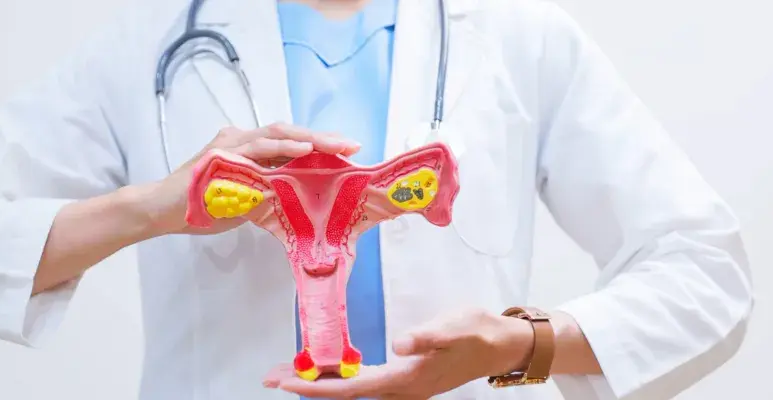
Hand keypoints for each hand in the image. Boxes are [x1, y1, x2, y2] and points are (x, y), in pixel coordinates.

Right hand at [138, 123, 359, 235]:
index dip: (321, 146)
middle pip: (289, 133)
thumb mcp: (247, 199)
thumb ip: (272, 192)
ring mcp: (231, 144)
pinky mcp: (220, 155)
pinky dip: (281, 147)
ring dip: (309, 140)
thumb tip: (304, 198)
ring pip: (276, 135)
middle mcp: (242, 140)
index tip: (349, 152)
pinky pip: (256, 148)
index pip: (291, 143)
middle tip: (352, 145)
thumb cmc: (203, 205)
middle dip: (323, 138)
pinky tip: (302, 149)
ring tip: (336, 145)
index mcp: (251, 150)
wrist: (161, 210)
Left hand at [263, 309, 534, 399]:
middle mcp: (400, 389)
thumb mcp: (455, 328)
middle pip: (344, 393)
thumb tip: (398, 345)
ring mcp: (402, 386)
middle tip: (271, 378)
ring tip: (288, 372)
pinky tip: (326, 368)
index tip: (287, 383)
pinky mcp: (405, 377)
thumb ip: (427, 336)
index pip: (352, 388)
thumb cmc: (478, 333)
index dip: (317, 387)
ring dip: (320, 381)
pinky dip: (339, 375)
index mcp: (406, 380)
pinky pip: (363, 381)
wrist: (502, 345)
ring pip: (351, 388)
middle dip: (307, 386)